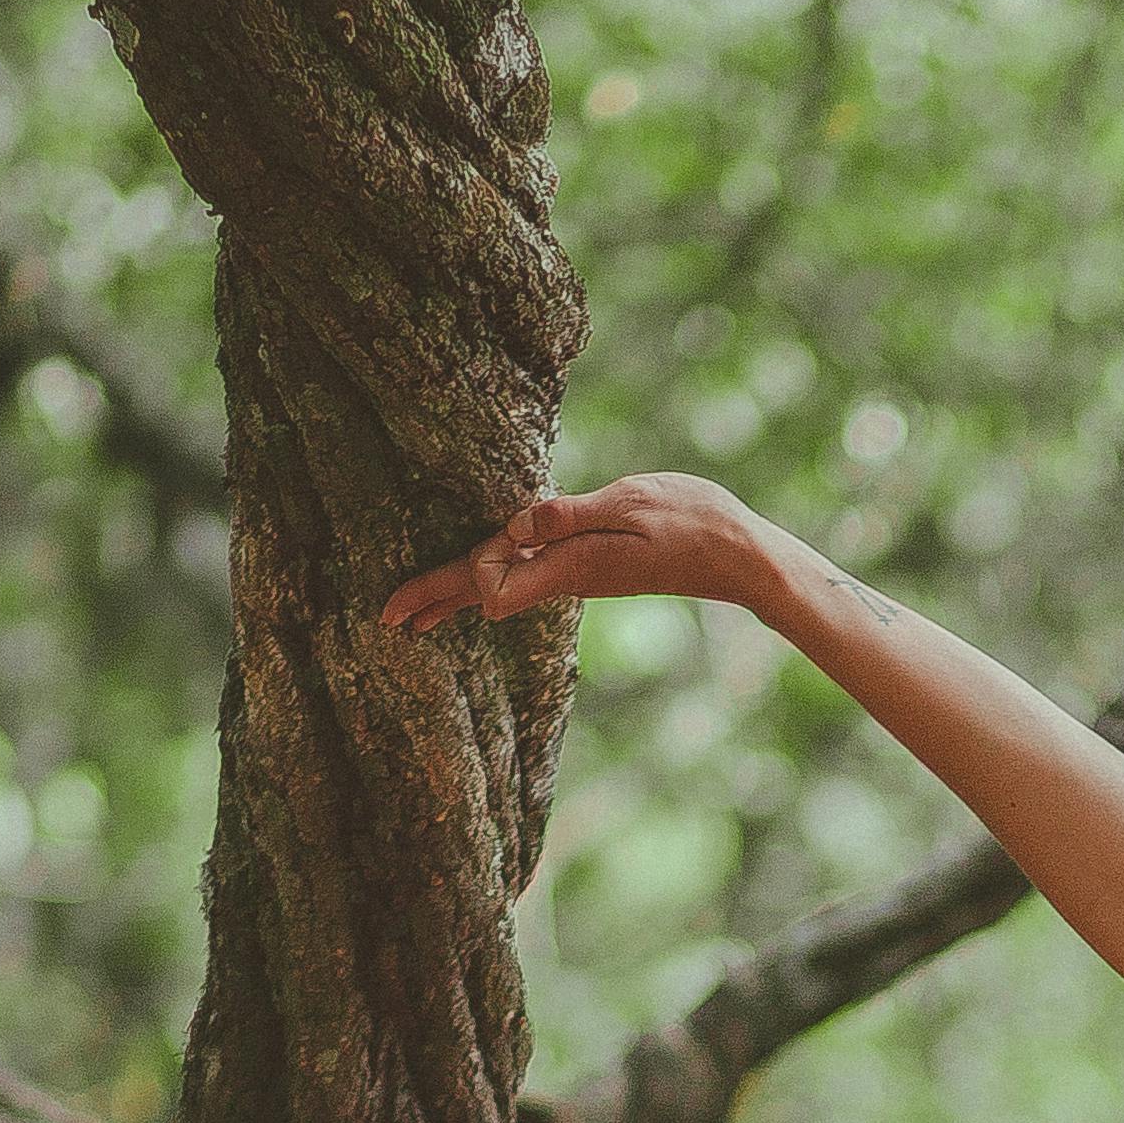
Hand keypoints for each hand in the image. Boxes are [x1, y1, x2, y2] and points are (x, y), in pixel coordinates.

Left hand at [378, 470, 770, 634]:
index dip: (456, 578)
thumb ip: (569, 516)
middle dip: (434, 598)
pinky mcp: (587, 565)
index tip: (431, 584)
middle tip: (385, 617)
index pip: (488, 583)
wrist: (738, 555)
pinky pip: (526, 574)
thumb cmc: (691, 524)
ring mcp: (575, 574)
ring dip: (458, 589)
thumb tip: (514, 525)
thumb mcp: (630, 505)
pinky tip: (481, 577)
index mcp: (566, 566)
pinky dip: (492, 576)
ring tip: (417, 608)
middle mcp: (564, 577)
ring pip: (501, 583)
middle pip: (484, 590)